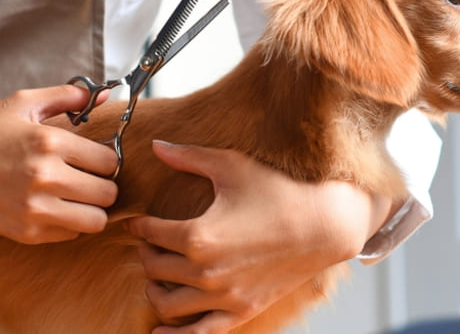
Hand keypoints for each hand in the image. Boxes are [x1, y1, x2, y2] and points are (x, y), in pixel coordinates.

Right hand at [0, 85, 118, 243]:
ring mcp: (36, 208)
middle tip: (87, 180)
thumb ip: (66, 96)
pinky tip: (53, 209)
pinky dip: (69, 224)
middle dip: (102, 186)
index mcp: (50, 141)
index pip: (109, 160)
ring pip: (95, 221)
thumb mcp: (22, 104)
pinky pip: (70, 235)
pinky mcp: (26, 231)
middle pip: (108, 193)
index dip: (105, 160)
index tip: (94, 160)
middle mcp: (46, 176)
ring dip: (91, 210)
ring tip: (76, 199)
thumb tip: (107, 94)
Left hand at [125, 141, 390, 332]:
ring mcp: (223, 296)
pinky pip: (198, 333)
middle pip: (153, 267)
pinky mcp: (240, 311)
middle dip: (146, 251)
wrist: (323, 225)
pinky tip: (158, 330)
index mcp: (197, 236)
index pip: (149, 233)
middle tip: (150, 241)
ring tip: (158, 274)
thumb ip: (188, 157)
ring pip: (166, 303)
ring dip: (155, 287)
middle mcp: (205, 271)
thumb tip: (155, 144)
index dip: (138, 224)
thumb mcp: (230, 166)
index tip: (136, 220)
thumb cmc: (277, 191)